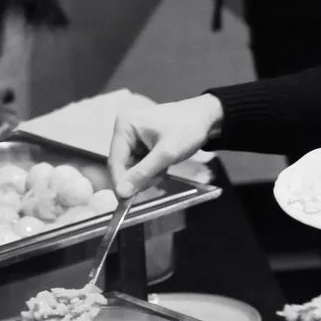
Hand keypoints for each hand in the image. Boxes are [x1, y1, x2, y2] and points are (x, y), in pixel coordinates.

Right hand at [108, 95, 222, 197]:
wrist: (206, 119)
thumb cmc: (188, 128)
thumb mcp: (166, 154)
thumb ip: (142, 173)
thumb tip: (122, 192)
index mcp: (125, 125)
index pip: (115, 161)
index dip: (120, 183)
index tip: (126, 201)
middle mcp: (125, 130)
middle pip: (122, 166)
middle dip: (139, 177)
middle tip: (158, 177)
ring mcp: (133, 137)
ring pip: (132, 169)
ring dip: (147, 175)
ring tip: (164, 167)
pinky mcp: (141, 144)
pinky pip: (140, 165)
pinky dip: (151, 171)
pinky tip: (164, 165)